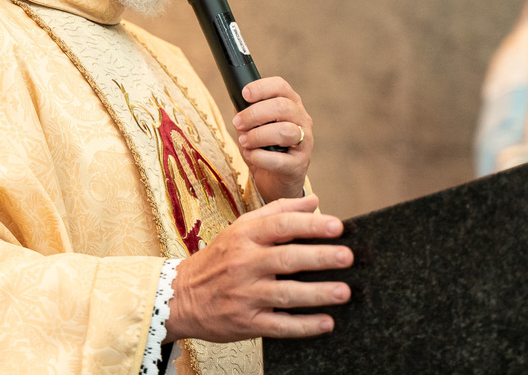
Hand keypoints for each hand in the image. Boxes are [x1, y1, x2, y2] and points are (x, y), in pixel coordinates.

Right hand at [164, 195, 351, 342]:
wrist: (181, 296)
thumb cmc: (218, 259)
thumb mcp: (240, 228)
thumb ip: (278, 212)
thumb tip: (315, 201)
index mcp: (244, 237)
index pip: (280, 226)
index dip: (310, 225)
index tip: (337, 226)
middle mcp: (244, 264)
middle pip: (286, 259)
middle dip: (319, 257)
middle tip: (347, 256)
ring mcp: (245, 295)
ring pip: (286, 294)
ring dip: (317, 293)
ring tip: (344, 292)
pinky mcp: (246, 322)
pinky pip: (279, 326)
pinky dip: (304, 326)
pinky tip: (326, 323)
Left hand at [233, 77, 312, 201]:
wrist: (275, 181)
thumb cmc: (264, 149)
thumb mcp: (253, 127)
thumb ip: (247, 114)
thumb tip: (237, 106)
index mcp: (291, 104)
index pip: (281, 87)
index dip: (262, 87)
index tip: (244, 94)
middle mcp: (302, 120)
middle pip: (282, 107)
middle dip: (254, 114)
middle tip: (237, 123)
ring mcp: (304, 143)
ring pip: (285, 131)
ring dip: (258, 135)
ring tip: (244, 141)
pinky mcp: (299, 165)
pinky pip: (279, 160)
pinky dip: (259, 157)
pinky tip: (251, 156)